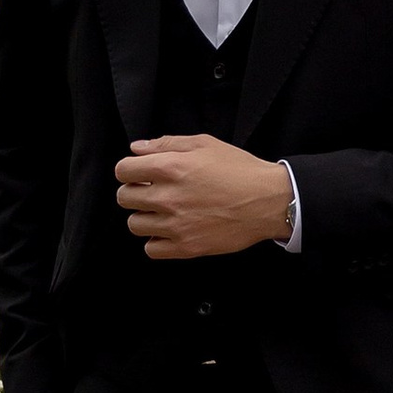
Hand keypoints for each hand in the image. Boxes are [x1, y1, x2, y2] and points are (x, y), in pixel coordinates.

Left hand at [114, 134, 294, 259]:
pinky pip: (151, 249)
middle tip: (152, 192)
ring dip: (144, 216)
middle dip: (135, 192)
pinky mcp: (186, 247)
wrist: (269, 201)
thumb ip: (167, 143)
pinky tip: (169, 231)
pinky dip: (156, 241)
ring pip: (134, 224)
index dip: (129, 170)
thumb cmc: (240, 170)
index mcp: (171, 167)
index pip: (123, 171)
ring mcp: (176, 225)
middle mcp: (169, 197)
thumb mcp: (205, 144)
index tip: (139, 174)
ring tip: (162, 212)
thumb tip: (137, 148)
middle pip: (124, 198)